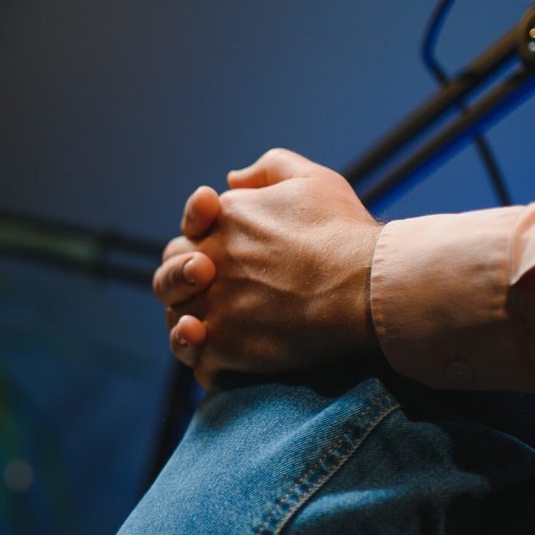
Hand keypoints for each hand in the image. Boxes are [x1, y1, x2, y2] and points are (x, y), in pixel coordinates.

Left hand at [151, 149, 381, 386]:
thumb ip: (267, 170)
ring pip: (178, 322)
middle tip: (208, 292)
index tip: (221, 251)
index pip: (187, 233)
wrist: (367, 286)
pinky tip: (222, 361)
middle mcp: (208, 262)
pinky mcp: (225, 347)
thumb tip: (230, 180)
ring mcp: (214, 307)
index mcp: (222, 220)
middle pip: (168, 278)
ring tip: (209, 329)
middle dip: (178, 283)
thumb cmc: (343, 231)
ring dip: (186, 326)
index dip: (196, 243)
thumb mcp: (310, 179)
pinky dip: (206, 364)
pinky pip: (199, 361)